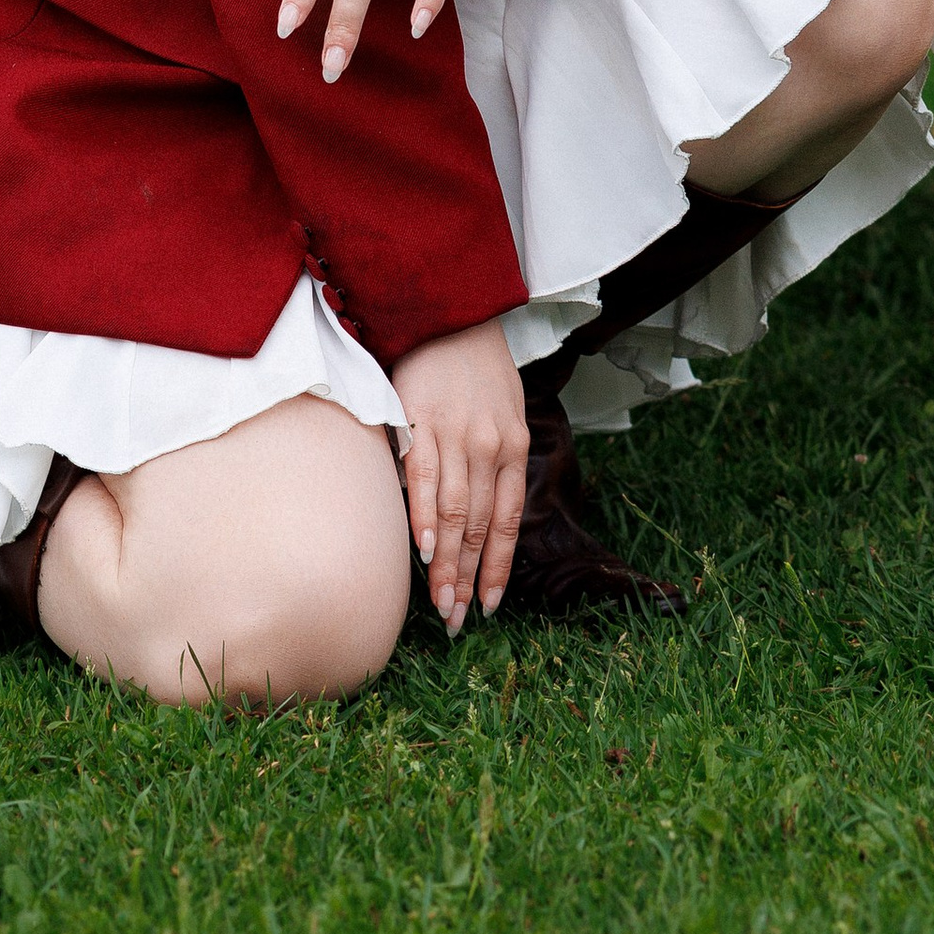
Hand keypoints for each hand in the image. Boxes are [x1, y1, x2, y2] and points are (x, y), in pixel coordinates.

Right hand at [394, 319, 528, 627]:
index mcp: (513, 445)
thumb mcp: (506, 411)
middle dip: (467, 578)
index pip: (508, 522)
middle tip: (456, 622)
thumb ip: (499, 461)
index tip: (488, 608)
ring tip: (439, 602)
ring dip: (446, 563)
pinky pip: (422, 478)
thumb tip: (484, 518)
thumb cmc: (479, 369)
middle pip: (479, 526)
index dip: (498, 569)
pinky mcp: (420, 420)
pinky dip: (424, 517)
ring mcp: (455, 434)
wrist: (453, 311)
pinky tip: (424, 549)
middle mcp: (489, 445)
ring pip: (453, 512)